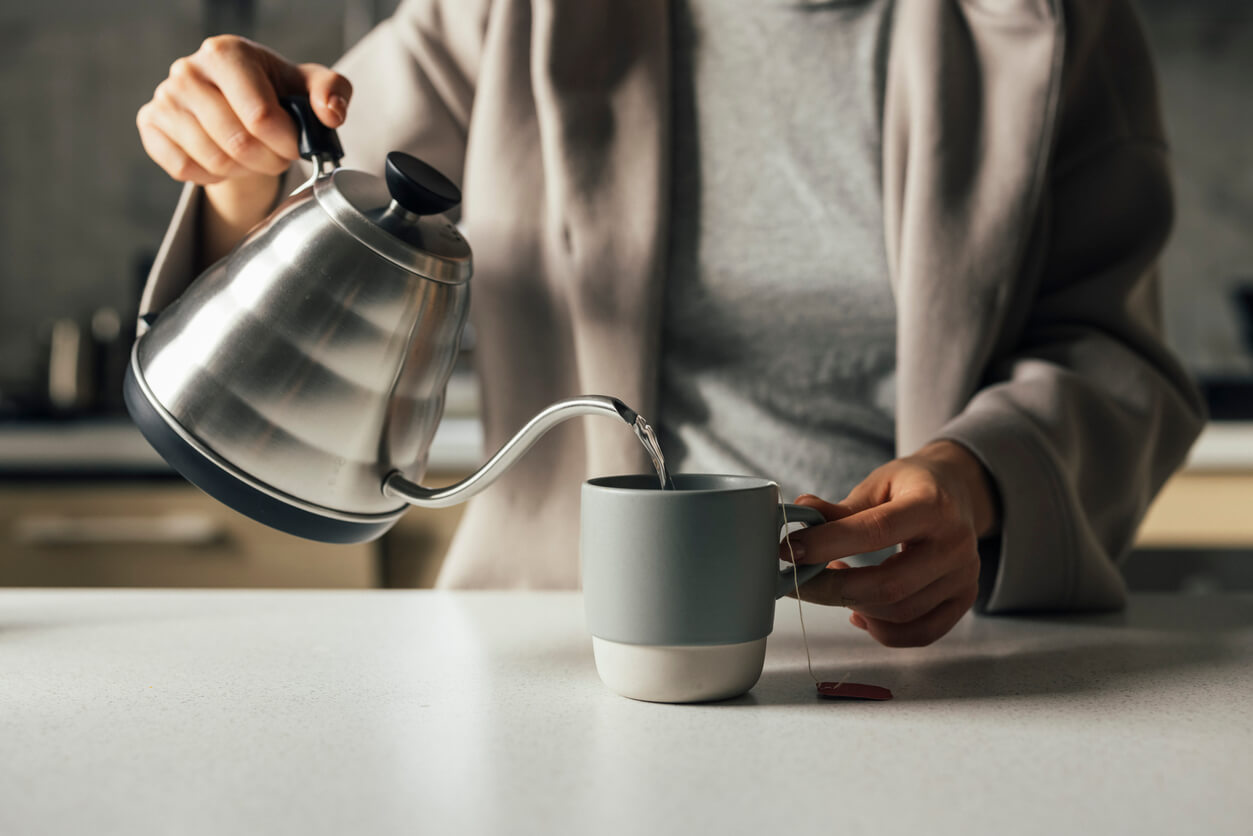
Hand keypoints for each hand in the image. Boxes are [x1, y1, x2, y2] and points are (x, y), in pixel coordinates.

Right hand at [137, 35, 350, 184]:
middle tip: (278, 157)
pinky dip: (211, 175)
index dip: (286, 144)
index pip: (260, 116)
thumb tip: (331, 114)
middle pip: (237, 143)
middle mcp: (188, 71)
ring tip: (253, 155)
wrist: (236, 103)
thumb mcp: (310, 86)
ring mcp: (165, 98)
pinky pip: (185, 169)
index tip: (296, 147)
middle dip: (269, 161)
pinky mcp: (151, 124)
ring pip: (213, 161)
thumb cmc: (276, 92)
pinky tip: (224, 158)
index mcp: (226, 53)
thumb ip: (332, 92)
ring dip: (243, 170)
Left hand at [780, 440, 998, 646]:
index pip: (876, 531)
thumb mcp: (878, 484)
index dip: (828, 544)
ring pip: (900, 614)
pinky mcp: (964, 599)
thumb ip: (841, 507)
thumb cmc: (913, 486)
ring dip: (854, 606)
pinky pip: (920, 633)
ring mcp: (964, 576)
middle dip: (832, 589)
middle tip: (798, 580)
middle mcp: (954, 544)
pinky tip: (859, 611)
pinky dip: (882, 630)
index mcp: (932, 505)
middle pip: (889, 585)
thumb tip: (800, 511)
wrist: (959, 491)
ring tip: (832, 582)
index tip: (791, 550)